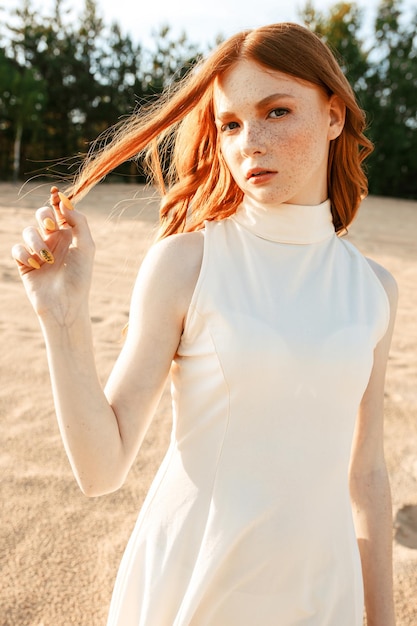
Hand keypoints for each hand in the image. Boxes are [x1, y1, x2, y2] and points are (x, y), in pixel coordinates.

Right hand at [11, 186, 95, 325]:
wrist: (65, 304)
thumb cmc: (80, 277)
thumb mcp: (86, 247)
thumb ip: (79, 222)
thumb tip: (64, 202)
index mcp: (70, 236)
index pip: (60, 212)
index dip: (57, 201)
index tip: (55, 195)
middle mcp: (53, 241)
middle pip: (41, 215)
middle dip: (43, 216)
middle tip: (50, 228)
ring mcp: (38, 251)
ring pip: (28, 231)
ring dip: (36, 241)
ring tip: (46, 259)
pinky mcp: (25, 264)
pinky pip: (17, 248)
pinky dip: (25, 254)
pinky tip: (35, 266)